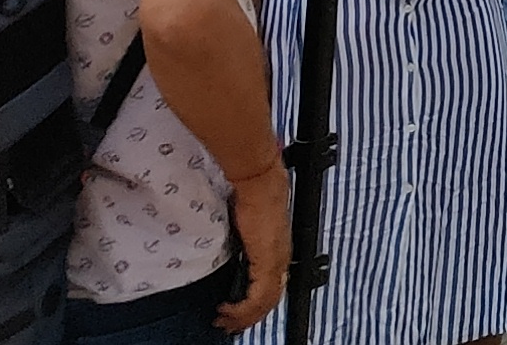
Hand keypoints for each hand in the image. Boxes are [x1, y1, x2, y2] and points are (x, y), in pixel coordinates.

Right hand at [214, 168, 286, 335]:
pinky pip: (260, 296)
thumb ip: (243, 240)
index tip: (235, 312)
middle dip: (247, 317)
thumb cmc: (253, 193)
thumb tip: (230, 248)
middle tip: (227, 324)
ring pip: (266, 301)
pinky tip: (228, 311)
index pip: (272, 287)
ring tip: (225, 321)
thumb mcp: (245, 225)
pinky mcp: (268, 260)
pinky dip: (244, 309)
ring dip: (244, 317)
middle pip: (270, 299)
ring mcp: (276, 259)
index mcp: (277, 250)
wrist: (258, 181)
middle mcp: (280, 258)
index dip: (255, 305)